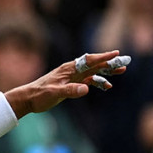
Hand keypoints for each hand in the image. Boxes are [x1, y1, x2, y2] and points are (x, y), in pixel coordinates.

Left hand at [5, 51, 129, 116]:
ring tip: (120, 72)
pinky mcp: (70, 84)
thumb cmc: (39, 95)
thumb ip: (70, 90)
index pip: (88, 61)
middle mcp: (71, 71)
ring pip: (92, 72)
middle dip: (109, 63)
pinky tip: (106, 86)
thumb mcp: (55, 93)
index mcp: (68, 69)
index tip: (115, 53)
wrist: (28, 99)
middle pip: (93, 65)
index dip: (102, 57)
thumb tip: (86, 88)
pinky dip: (98, 82)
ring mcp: (71, 77)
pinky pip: (88, 81)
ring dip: (106, 72)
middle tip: (124, 62)